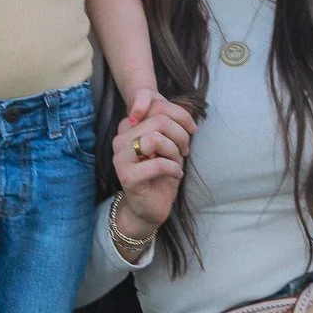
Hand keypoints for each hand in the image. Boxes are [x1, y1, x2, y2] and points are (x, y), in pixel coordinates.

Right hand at [112, 97, 196, 235]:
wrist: (150, 207)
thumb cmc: (161, 173)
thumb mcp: (169, 144)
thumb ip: (172, 124)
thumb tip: (188, 105)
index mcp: (129, 127)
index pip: (156, 106)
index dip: (180, 116)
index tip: (191, 130)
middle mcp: (120, 139)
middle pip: (158, 121)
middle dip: (180, 135)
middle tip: (184, 150)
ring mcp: (121, 158)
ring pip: (155, 139)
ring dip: (174, 151)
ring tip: (177, 162)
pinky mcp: (127, 176)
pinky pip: (157, 164)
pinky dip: (173, 168)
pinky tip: (176, 174)